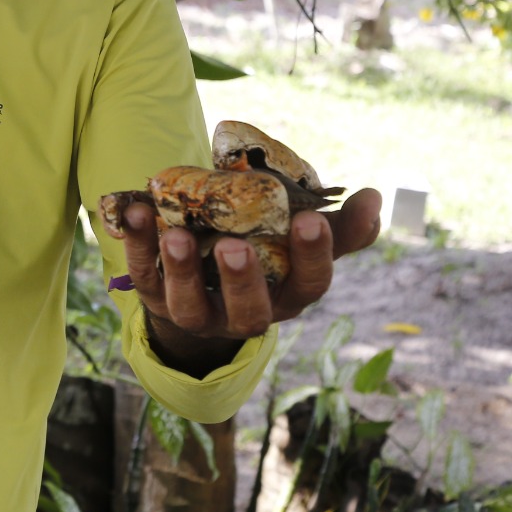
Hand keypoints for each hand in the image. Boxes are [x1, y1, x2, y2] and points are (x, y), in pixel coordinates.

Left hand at [110, 188, 381, 374]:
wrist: (200, 281)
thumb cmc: (265, 254)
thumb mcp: (300, 241)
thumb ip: (338, 225)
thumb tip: (375, 197)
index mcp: (287, 296)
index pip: (309, 285)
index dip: (314, 256)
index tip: (311, 219)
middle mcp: (244, 314)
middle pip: (249, 313)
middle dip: (241, 281)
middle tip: (234, 246)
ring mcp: (197, 311)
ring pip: (188, 306)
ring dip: (180, 270)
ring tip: (176, 234)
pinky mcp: (155, 297)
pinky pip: (142, 276)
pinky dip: (136, 245)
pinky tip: (135, 212)